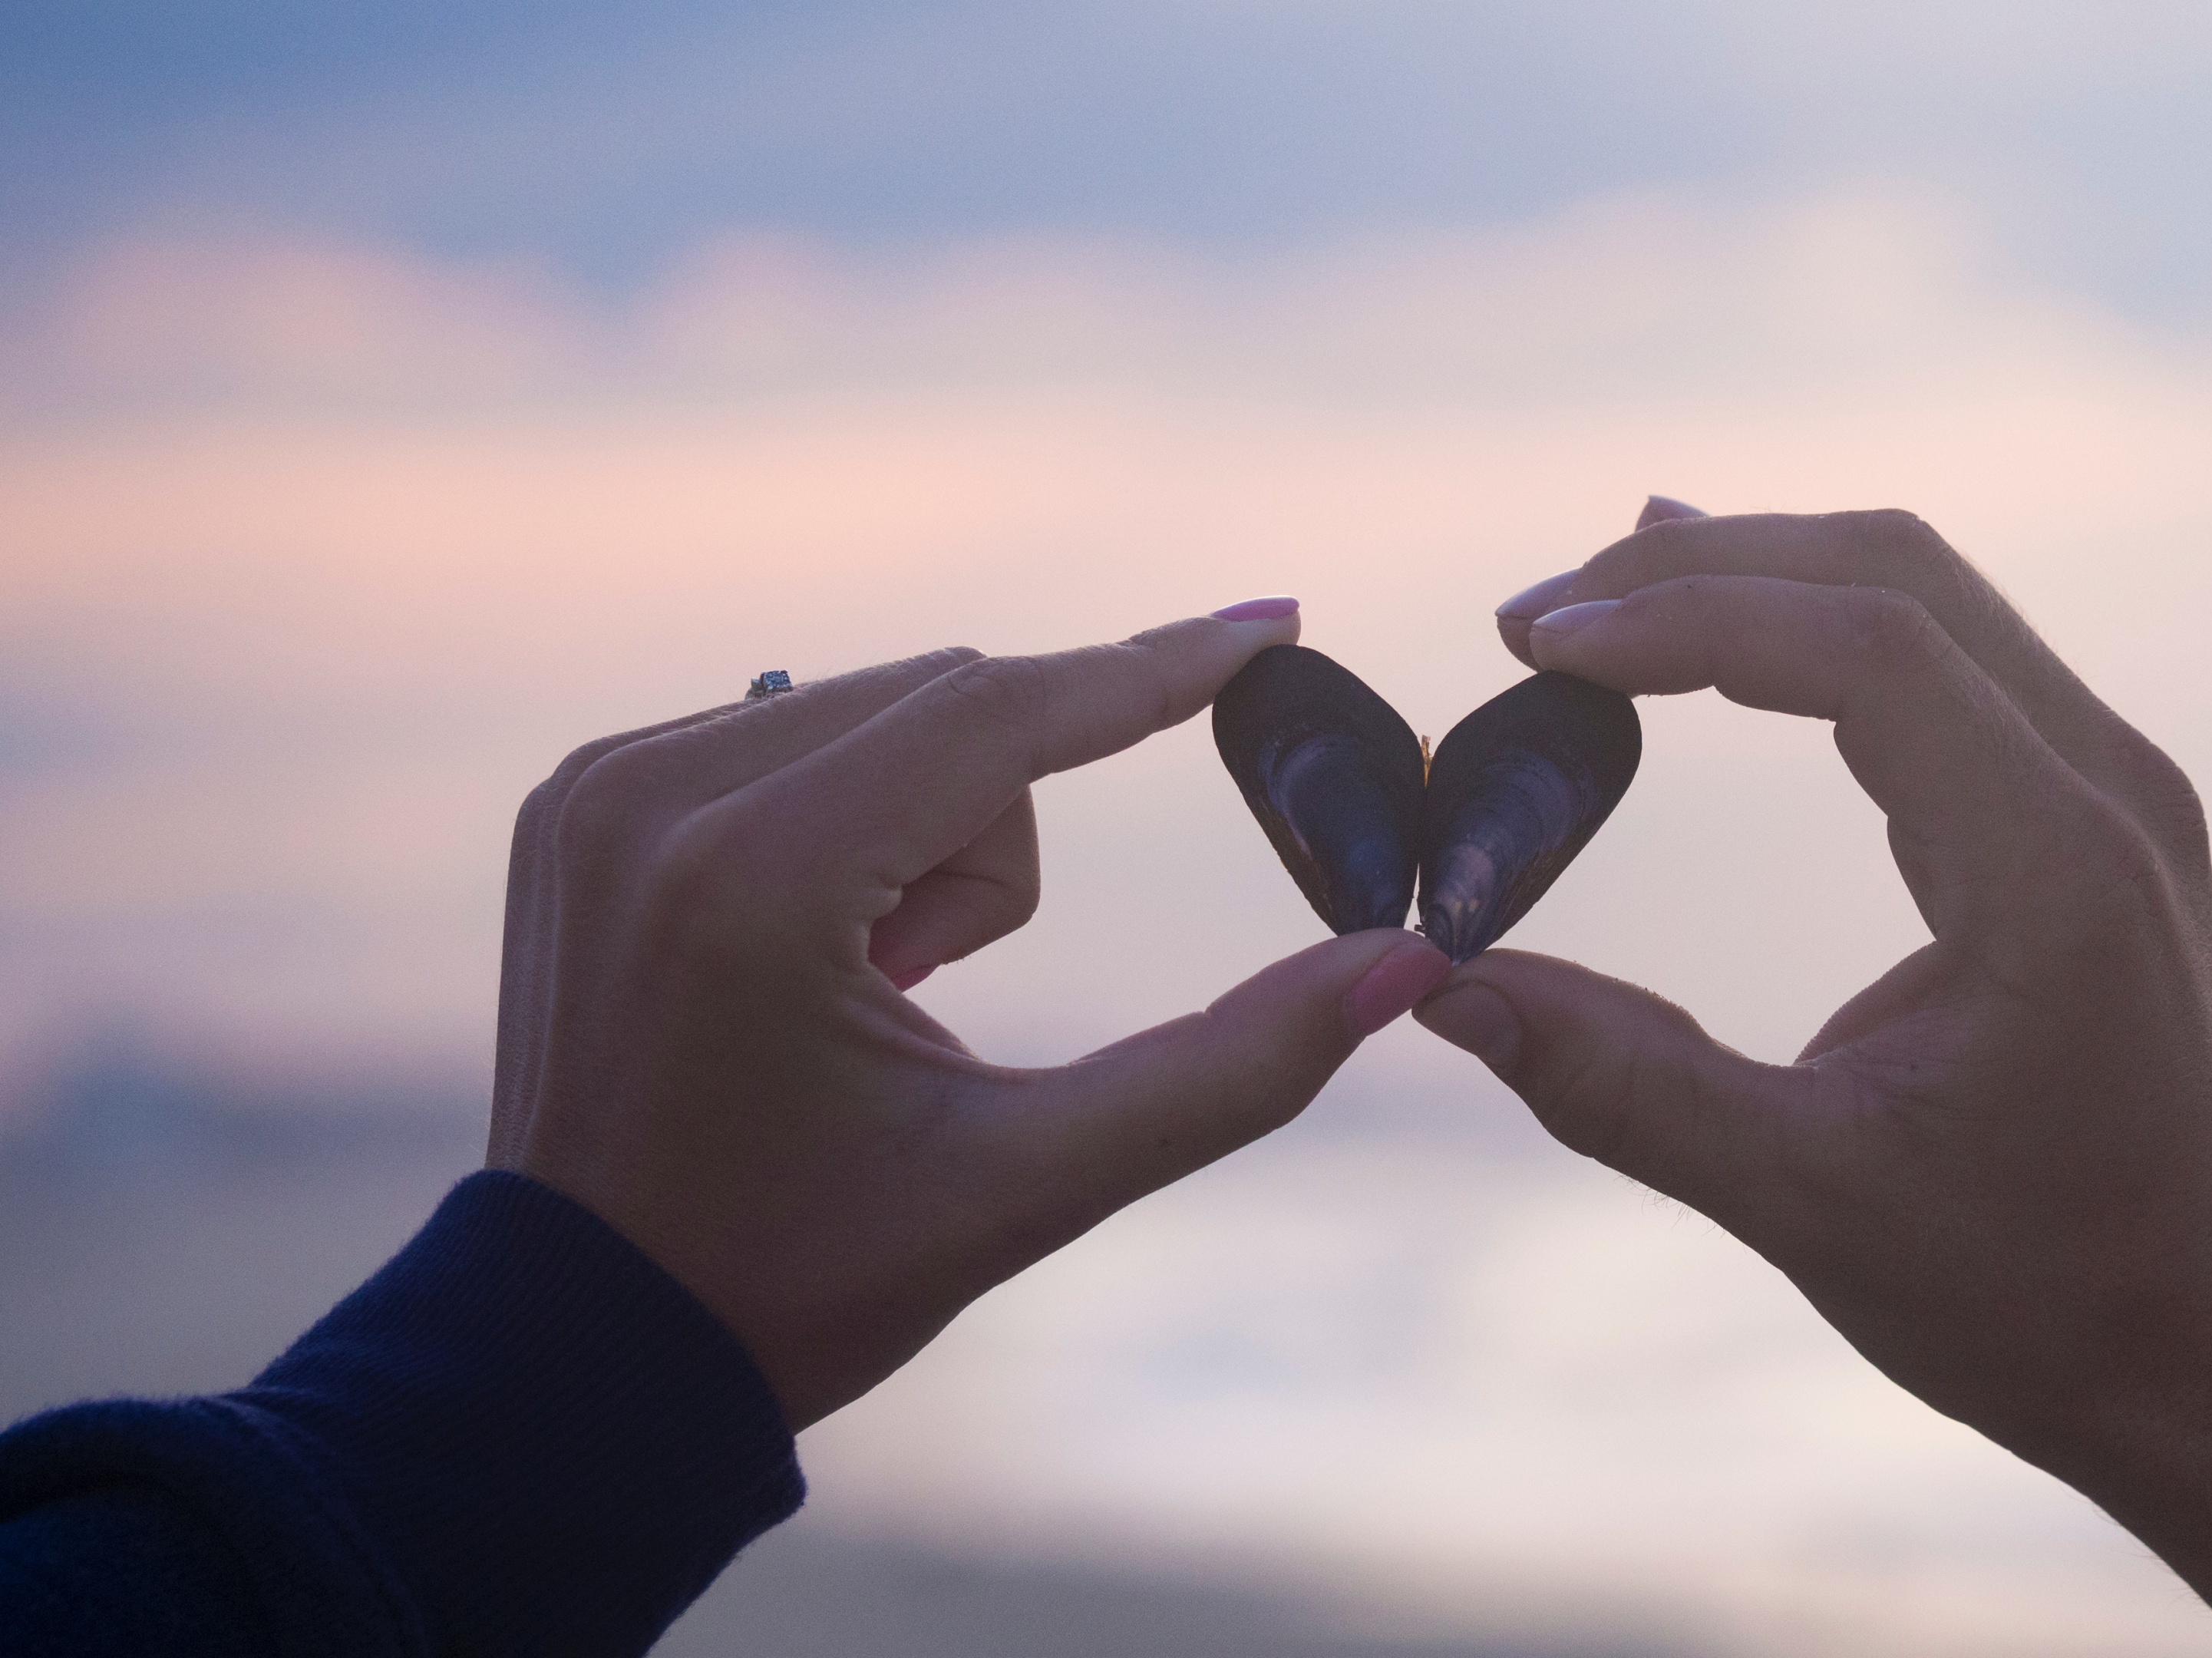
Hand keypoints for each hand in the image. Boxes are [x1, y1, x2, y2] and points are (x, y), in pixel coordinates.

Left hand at [489, 610, 1453, 1428]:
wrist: (584, 1346)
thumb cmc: (802, 1277)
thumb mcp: (1030, 1187)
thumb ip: (1230, 1071)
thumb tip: (1404, 967)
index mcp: (751, 885)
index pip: (998, 712)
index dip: (1156, 670)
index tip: (1276, 625)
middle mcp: (652, 797)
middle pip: (949, 705)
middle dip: (997, 843)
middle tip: (926, 995)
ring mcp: (596, 790)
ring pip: (880, 710)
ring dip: (925, 832)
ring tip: (864, 993)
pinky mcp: (577, 799)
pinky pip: (791, 733)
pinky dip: (846, 823)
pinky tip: (802, 962)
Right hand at [1431, 504, 2211, 1656]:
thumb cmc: (2037, 1294)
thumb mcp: (1807, 1201)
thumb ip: (1619, 1083)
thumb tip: (1433, 986)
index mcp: (2056, 873)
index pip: (1866, 648)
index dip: (1687, 618)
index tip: (1535, 644)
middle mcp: (2106, 792)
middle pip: (1895, 575)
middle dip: (1701, 568)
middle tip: (1531, 617)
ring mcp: (2113, 792)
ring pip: (1924, 597)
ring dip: (1756, 581)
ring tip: (1591, 608)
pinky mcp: (2090, 817)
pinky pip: (1948, 658)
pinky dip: (1817, 629)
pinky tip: (1719, 635)